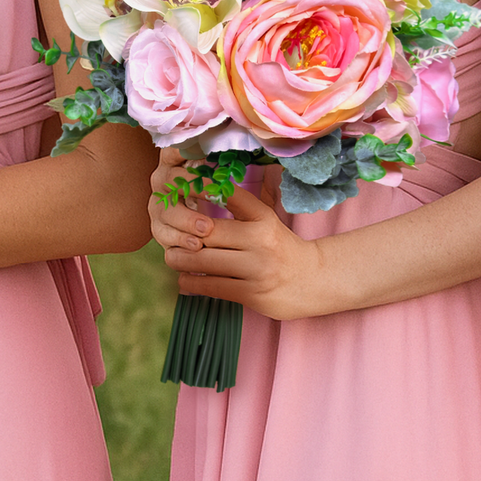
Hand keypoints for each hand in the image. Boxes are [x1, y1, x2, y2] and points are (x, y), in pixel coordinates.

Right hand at [149, 147, 216, 253]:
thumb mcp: (221, 176)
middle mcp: (162, 181)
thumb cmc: (217, 195)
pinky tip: (196, 245)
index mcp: (175, 162)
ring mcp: (157, 205)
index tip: (206, 154)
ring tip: (206, 230)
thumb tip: (249, 147)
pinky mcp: (158, 228)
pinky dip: (180, 240)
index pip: (174, 149)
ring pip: (165, 210)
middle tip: (214, 197)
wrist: (208, 227)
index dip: (185, 149)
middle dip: (192, 189)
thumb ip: (225, 162)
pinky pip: (163, 234)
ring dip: (187, 220)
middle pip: (170, 180)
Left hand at [156, 170, 329, 322]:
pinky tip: (184, 279)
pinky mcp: (251, 294)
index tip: (180, 187)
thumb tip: (203, 188)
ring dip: (180, 259)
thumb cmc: (280, 247)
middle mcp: (260, 240)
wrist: (313, 280)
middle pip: (208, 232)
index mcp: (263, 218)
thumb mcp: (266, 221)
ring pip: (204, 261)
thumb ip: (240, 207)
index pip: (228, 196)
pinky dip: (191, 282)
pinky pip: (211, 286)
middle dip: (182, 232)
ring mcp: (256, 269)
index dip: (201, 189)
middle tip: (168, 232)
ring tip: (172, 257)